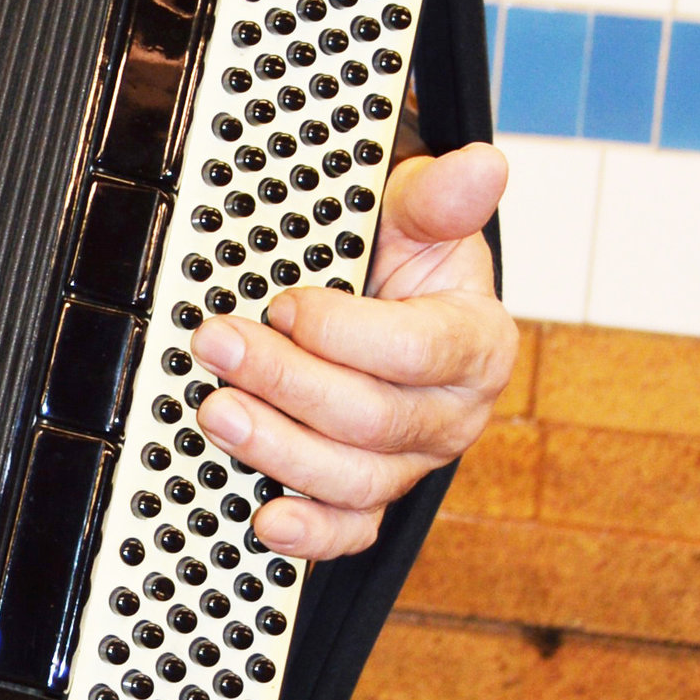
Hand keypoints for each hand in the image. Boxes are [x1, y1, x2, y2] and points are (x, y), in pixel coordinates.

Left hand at [187, 143, 514, 565]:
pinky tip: (265, 519)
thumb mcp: (416, 215)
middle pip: (374, 418)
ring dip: (278, 449)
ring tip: (218, 412)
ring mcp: (409, 461)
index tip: (286, 305)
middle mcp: (449, 413)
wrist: (386, 297)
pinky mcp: (370, 494)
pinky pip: (349, 531)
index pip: (420, 349)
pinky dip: (309, 534)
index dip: (347, 333)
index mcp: (475, 341)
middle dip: (287, 383)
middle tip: (220, 347)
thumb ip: (439, 198)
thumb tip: (481, 164)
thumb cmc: (402, 257)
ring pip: (354, 479)